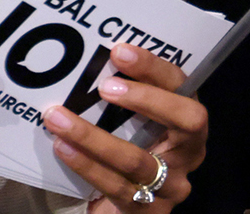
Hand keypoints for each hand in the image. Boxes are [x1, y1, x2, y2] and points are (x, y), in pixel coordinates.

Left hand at [43, 43, 206, 212]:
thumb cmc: (129, 160)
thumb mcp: (136, 130)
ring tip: (58, 117)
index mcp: (190, 124)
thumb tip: (89, 67)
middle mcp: (191, 153)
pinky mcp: (147, 211)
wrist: (125, 213)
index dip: (155, 69)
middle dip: (148, 99)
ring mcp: (172, 185)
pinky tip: (62, 147)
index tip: (120, 52)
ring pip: (137, 159)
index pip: (184, 88)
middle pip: (188, 120)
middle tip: (105, 86)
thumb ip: (127, 106)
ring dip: (94, 136)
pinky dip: (85, 164)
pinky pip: (115, 186)